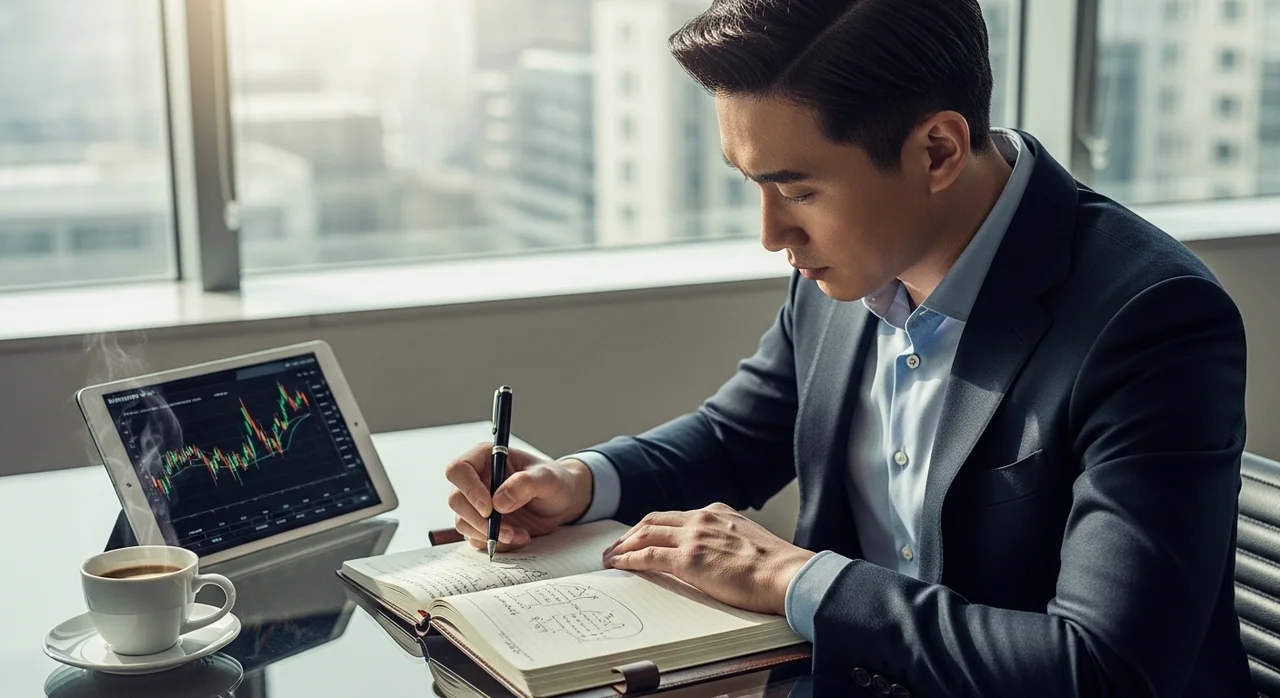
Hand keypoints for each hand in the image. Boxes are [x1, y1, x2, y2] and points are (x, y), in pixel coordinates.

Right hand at [445, 442, 593, 551]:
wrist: (561, 502)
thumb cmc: (554, 481)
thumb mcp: (547, 478)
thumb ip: (524, 484)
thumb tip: (498, 502)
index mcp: (486, 458)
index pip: (459, 470)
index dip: (469, 490)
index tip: (489, 509)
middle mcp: (476, 479)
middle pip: (456, 500)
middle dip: (480, 521)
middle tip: (507, 531)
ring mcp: (476, 503)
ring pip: (463, 522)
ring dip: (489, 534)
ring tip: (519, 534)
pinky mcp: (481, 523)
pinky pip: (475, 538)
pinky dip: (495, 542)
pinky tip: (518, 537)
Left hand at [602, 503, 814, 614]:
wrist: (787, 574)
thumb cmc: (775, 567)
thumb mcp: (749, 540)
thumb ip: (728, 541)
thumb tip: (719, 557)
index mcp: (716, 512)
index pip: (675, 516)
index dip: (653, 527)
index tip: (641, 537)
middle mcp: (702, 518)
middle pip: (654, 520)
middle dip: (631, 533)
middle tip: (616, 547)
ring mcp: (694, 537)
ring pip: (645, 534)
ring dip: (623, 546)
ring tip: (610, 558)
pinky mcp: (688, 559)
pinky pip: (648, 556)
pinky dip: (628, 559)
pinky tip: (619, 566)